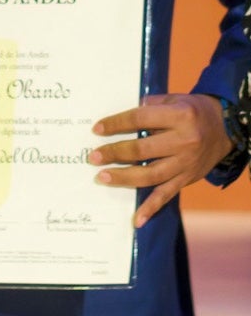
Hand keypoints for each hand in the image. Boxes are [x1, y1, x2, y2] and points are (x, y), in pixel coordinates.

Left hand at [89, 93, 232, 227]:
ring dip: (124, 178)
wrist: (225, 129)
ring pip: (151, 175)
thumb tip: (120, 119)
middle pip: (143, 150)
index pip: (139, 120)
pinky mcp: (188, 180)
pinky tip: (136, 219)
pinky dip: (151, 208)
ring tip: (102, 177)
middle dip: (115, 153)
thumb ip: (148, 106)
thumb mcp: (173, 99)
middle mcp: (184, 142)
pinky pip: (167, 195)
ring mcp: (186, 164)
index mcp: (179, 117)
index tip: (97, 129)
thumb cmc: (191, 110)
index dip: (116, 124)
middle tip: (93, 157)